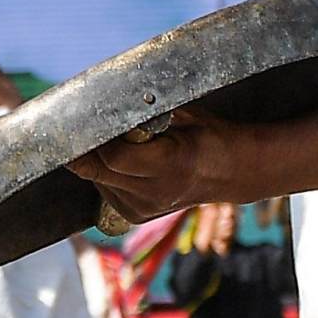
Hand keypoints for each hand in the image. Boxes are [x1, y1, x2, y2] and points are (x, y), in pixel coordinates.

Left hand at [75, 114, 236, 224]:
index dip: (96, 139)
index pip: (114, 157)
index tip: (87, 120)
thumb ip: (145, 112)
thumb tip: (106, 103)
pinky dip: (107, 176)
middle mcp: (155, 192)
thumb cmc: (206, 134)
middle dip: (90, 149)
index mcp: (170, 164)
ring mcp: (145, 208)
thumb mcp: (182, 114)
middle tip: (91, 127)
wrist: (229, 171)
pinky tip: (126, 164)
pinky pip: (106, 191)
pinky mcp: (137, 215)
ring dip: (99, 162)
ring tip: (121, 145)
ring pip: (99, 182)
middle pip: (99, 172)